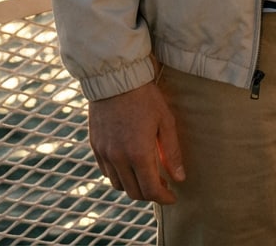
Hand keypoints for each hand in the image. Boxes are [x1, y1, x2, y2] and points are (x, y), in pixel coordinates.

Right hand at [88, 81, 185, 203]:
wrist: (116, 77)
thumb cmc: (145, 96)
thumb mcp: (165, 120)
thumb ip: (172, 152)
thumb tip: (179, 178)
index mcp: (138, 153)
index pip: (151, 190)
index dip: (164, 198)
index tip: (172, 196)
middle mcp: (118, 158)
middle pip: (133, 192)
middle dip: (150, 195)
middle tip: (162, 186)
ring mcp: (104, 152)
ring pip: (118, 185)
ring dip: (133, 186)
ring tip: (146, 175)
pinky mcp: (95, 145)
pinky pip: (106, 171)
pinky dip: (119, 175)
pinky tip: (129, 164)